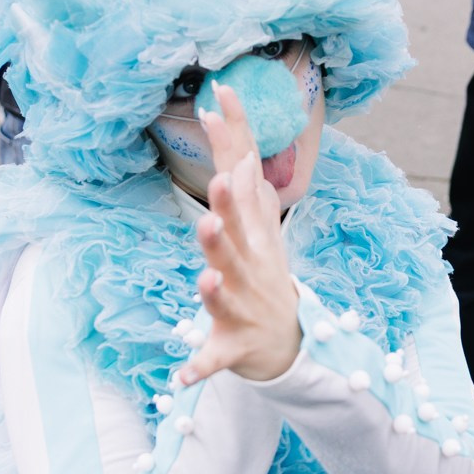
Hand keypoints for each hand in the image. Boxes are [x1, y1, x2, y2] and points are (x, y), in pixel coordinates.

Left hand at [173, 85, 302, 386]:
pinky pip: (214, 358)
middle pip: (235, 236)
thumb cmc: (262, 276)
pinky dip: (201, 366)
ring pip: (226, 294)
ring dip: (217, 287)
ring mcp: (243, 306)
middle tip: (218, 186)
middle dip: (227, 214)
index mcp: (252, 235)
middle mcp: (249, 266)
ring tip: (207, 278)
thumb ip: (241, 183)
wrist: (290, 344)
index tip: (217, 101)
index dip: (231, 141)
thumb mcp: (257, 226)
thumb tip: (226, 131)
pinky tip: (183, 373)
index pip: (240, 180)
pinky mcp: (233, 345)